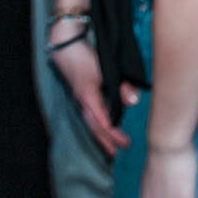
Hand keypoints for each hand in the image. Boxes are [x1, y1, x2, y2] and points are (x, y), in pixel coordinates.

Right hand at [50, 30, 130, 155]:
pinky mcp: (81, 94)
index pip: (102, 121)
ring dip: (101, 135)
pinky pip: (89, 114)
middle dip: (106, 140)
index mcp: (89, 97)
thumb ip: (120, 86)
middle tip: (116, 153)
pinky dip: (97, 124)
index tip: (122, 143)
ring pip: (91, 122)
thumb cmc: (85, 56)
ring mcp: (80, 98)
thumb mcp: (105, 69)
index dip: (112, 134)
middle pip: (95, 126)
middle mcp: (83, 101)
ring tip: (110, 148)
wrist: (65, 45)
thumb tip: (133, 102)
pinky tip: (103, 127)